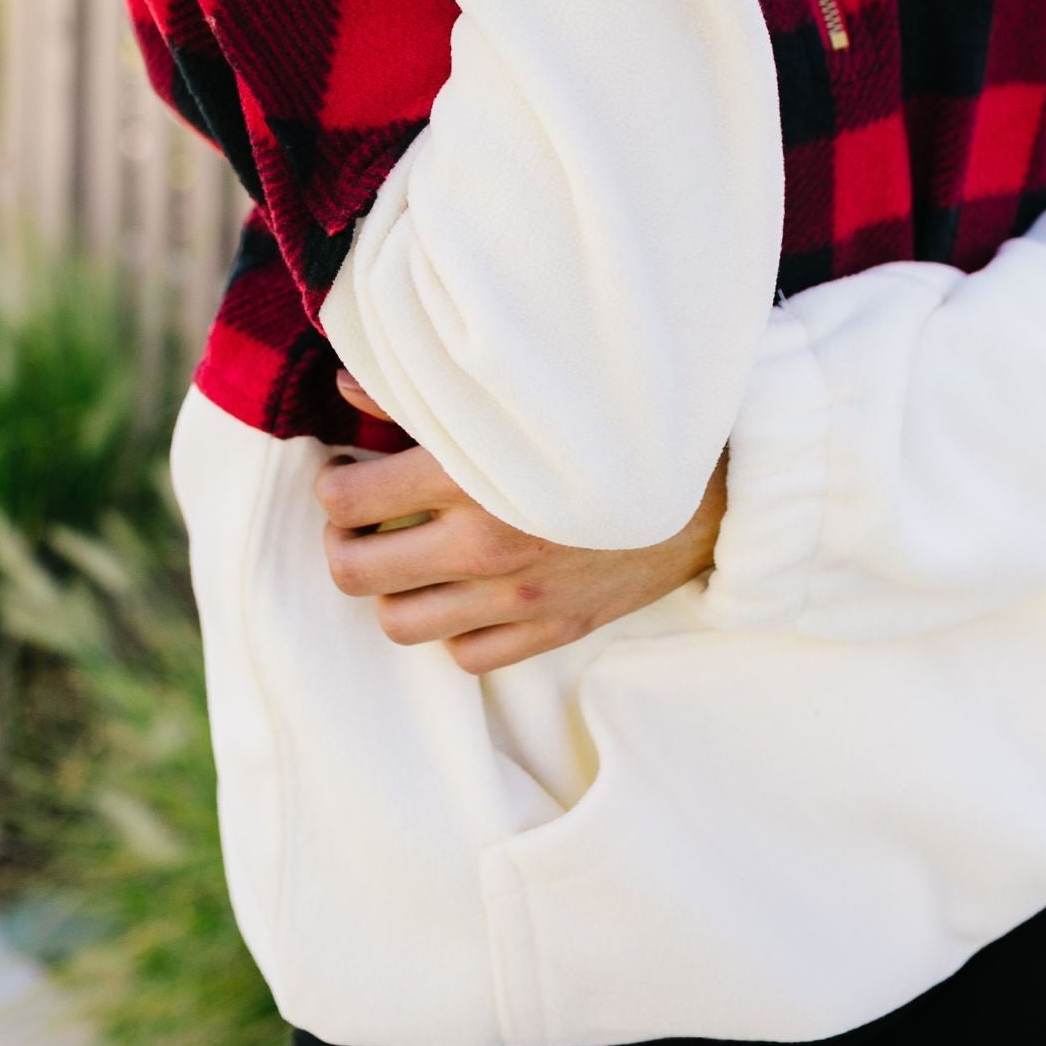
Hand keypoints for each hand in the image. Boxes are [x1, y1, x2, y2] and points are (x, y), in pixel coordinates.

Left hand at [315, 370, 727, 673]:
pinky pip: (464, 656)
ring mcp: (520, 597)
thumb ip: (422, 394)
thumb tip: (344, 389)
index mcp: (470, 474)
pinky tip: (465, 588)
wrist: (713, 473)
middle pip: (356, 573)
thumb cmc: (607, 419)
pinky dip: (453, 627)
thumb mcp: (512, 394)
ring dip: (392, 590)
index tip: (346, 471)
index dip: (333, 487)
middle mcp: (486, 544)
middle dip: (344, 542)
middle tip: (361, 518)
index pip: (348, 502)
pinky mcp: (555, 628)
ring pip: (399, 624)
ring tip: (406, 554)